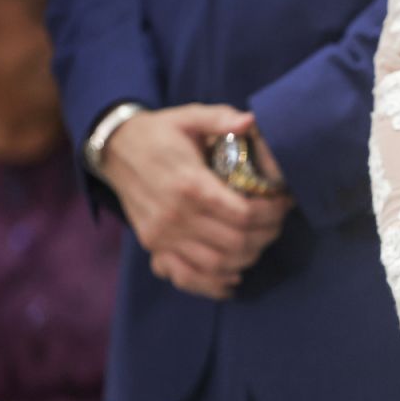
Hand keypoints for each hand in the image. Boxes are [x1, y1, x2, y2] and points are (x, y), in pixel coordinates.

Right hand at [101, 104, 293, 298]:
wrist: (116, 149)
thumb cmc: (160, 133)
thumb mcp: (189, 116)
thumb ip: (221, 118)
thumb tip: (250, 122)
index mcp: (189, 184)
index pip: (242, 214)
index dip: (271, 214)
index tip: (283, 203)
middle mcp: (175, 216)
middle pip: (236, 243)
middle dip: (266, 235)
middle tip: (277, 222)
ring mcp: (162, 236)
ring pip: (217, 264)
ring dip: (247, 257)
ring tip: (259, 241)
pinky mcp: (154, 246)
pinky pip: (187, 277)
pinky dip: (214, 284)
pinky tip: (233, 277)